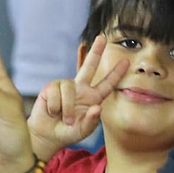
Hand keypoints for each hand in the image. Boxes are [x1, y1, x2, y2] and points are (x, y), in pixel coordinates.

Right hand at [27, 35, 129, 157]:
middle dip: (96, 51)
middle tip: (102, 38)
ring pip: (69, 88)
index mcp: (92, 98)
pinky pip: (56, 93)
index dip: (117, 73)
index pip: (107, 84)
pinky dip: (55, 106)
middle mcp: (80, 89)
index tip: (127, 62)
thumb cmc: (67, 132)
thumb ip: (91, 121)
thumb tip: (97, 107)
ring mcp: (65, 87)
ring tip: (65, 119)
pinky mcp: (51, 88)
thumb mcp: (83, 130)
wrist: (46, 135)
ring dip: (67, 108)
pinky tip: (52, 112)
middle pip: (89, 66)